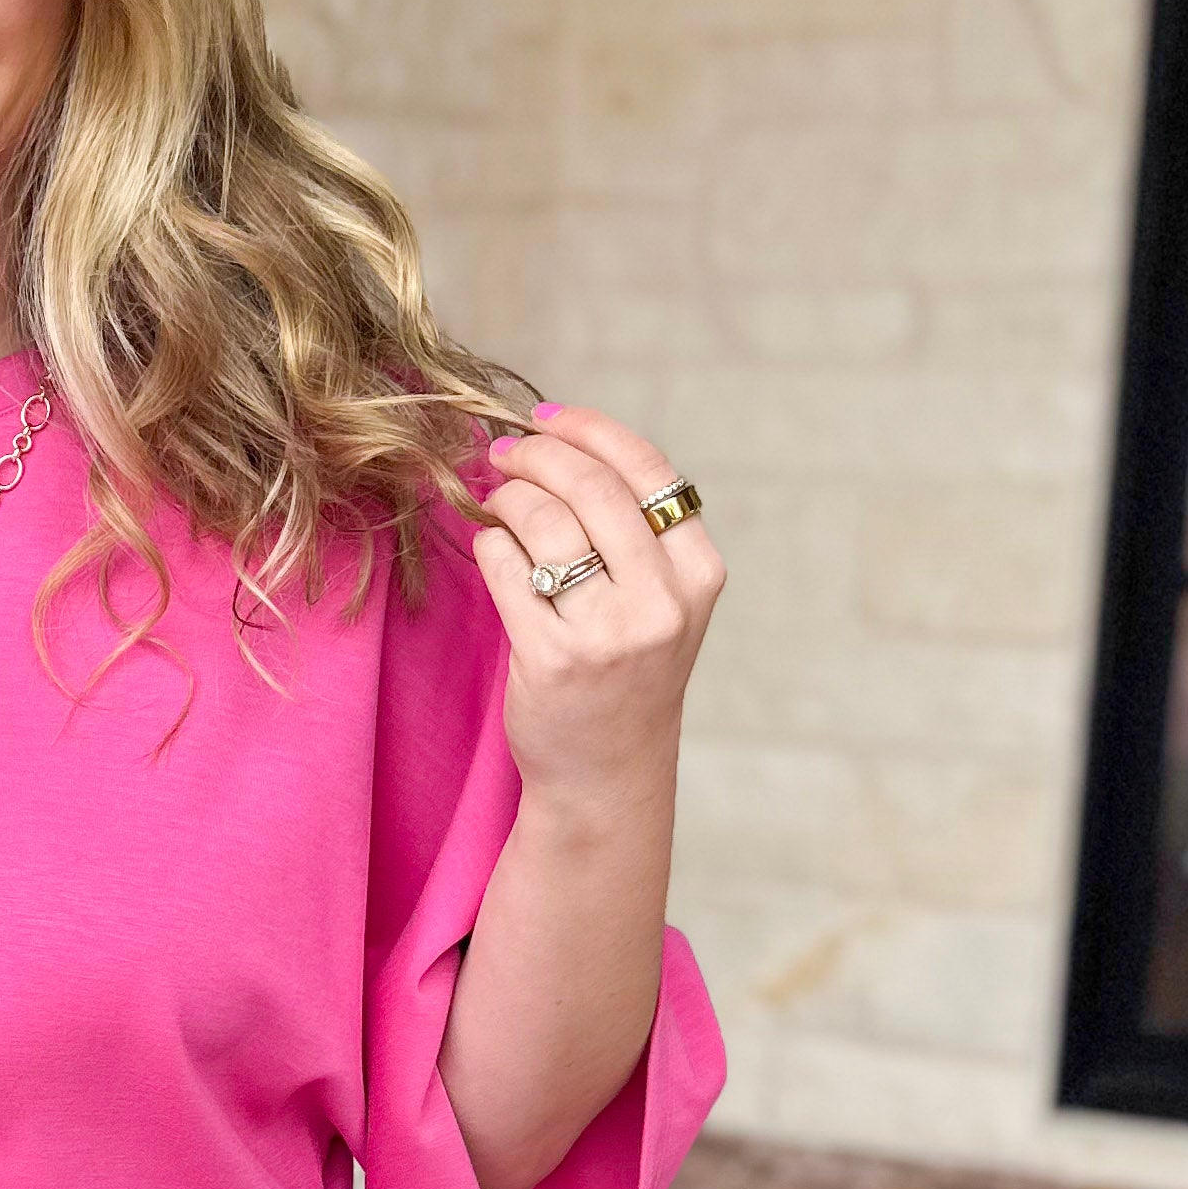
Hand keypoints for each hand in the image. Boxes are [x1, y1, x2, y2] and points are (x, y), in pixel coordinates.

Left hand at [468, 406, 724, 818]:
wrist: (606, 770)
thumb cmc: (626, 670)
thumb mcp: (660, 599)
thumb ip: (633, 529)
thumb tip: (558, 440)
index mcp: (697, 573)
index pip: (646, 468)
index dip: (588, 429)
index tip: (545, 418)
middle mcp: (662, 601)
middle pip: (589, 486)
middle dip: (534, 455)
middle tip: (502, 454)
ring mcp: (609, 633)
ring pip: (543, 522)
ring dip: (505, 498)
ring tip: (495, 503)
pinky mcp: (553, 660)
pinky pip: (505, 568)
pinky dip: (490, 545)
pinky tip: (493, 550)